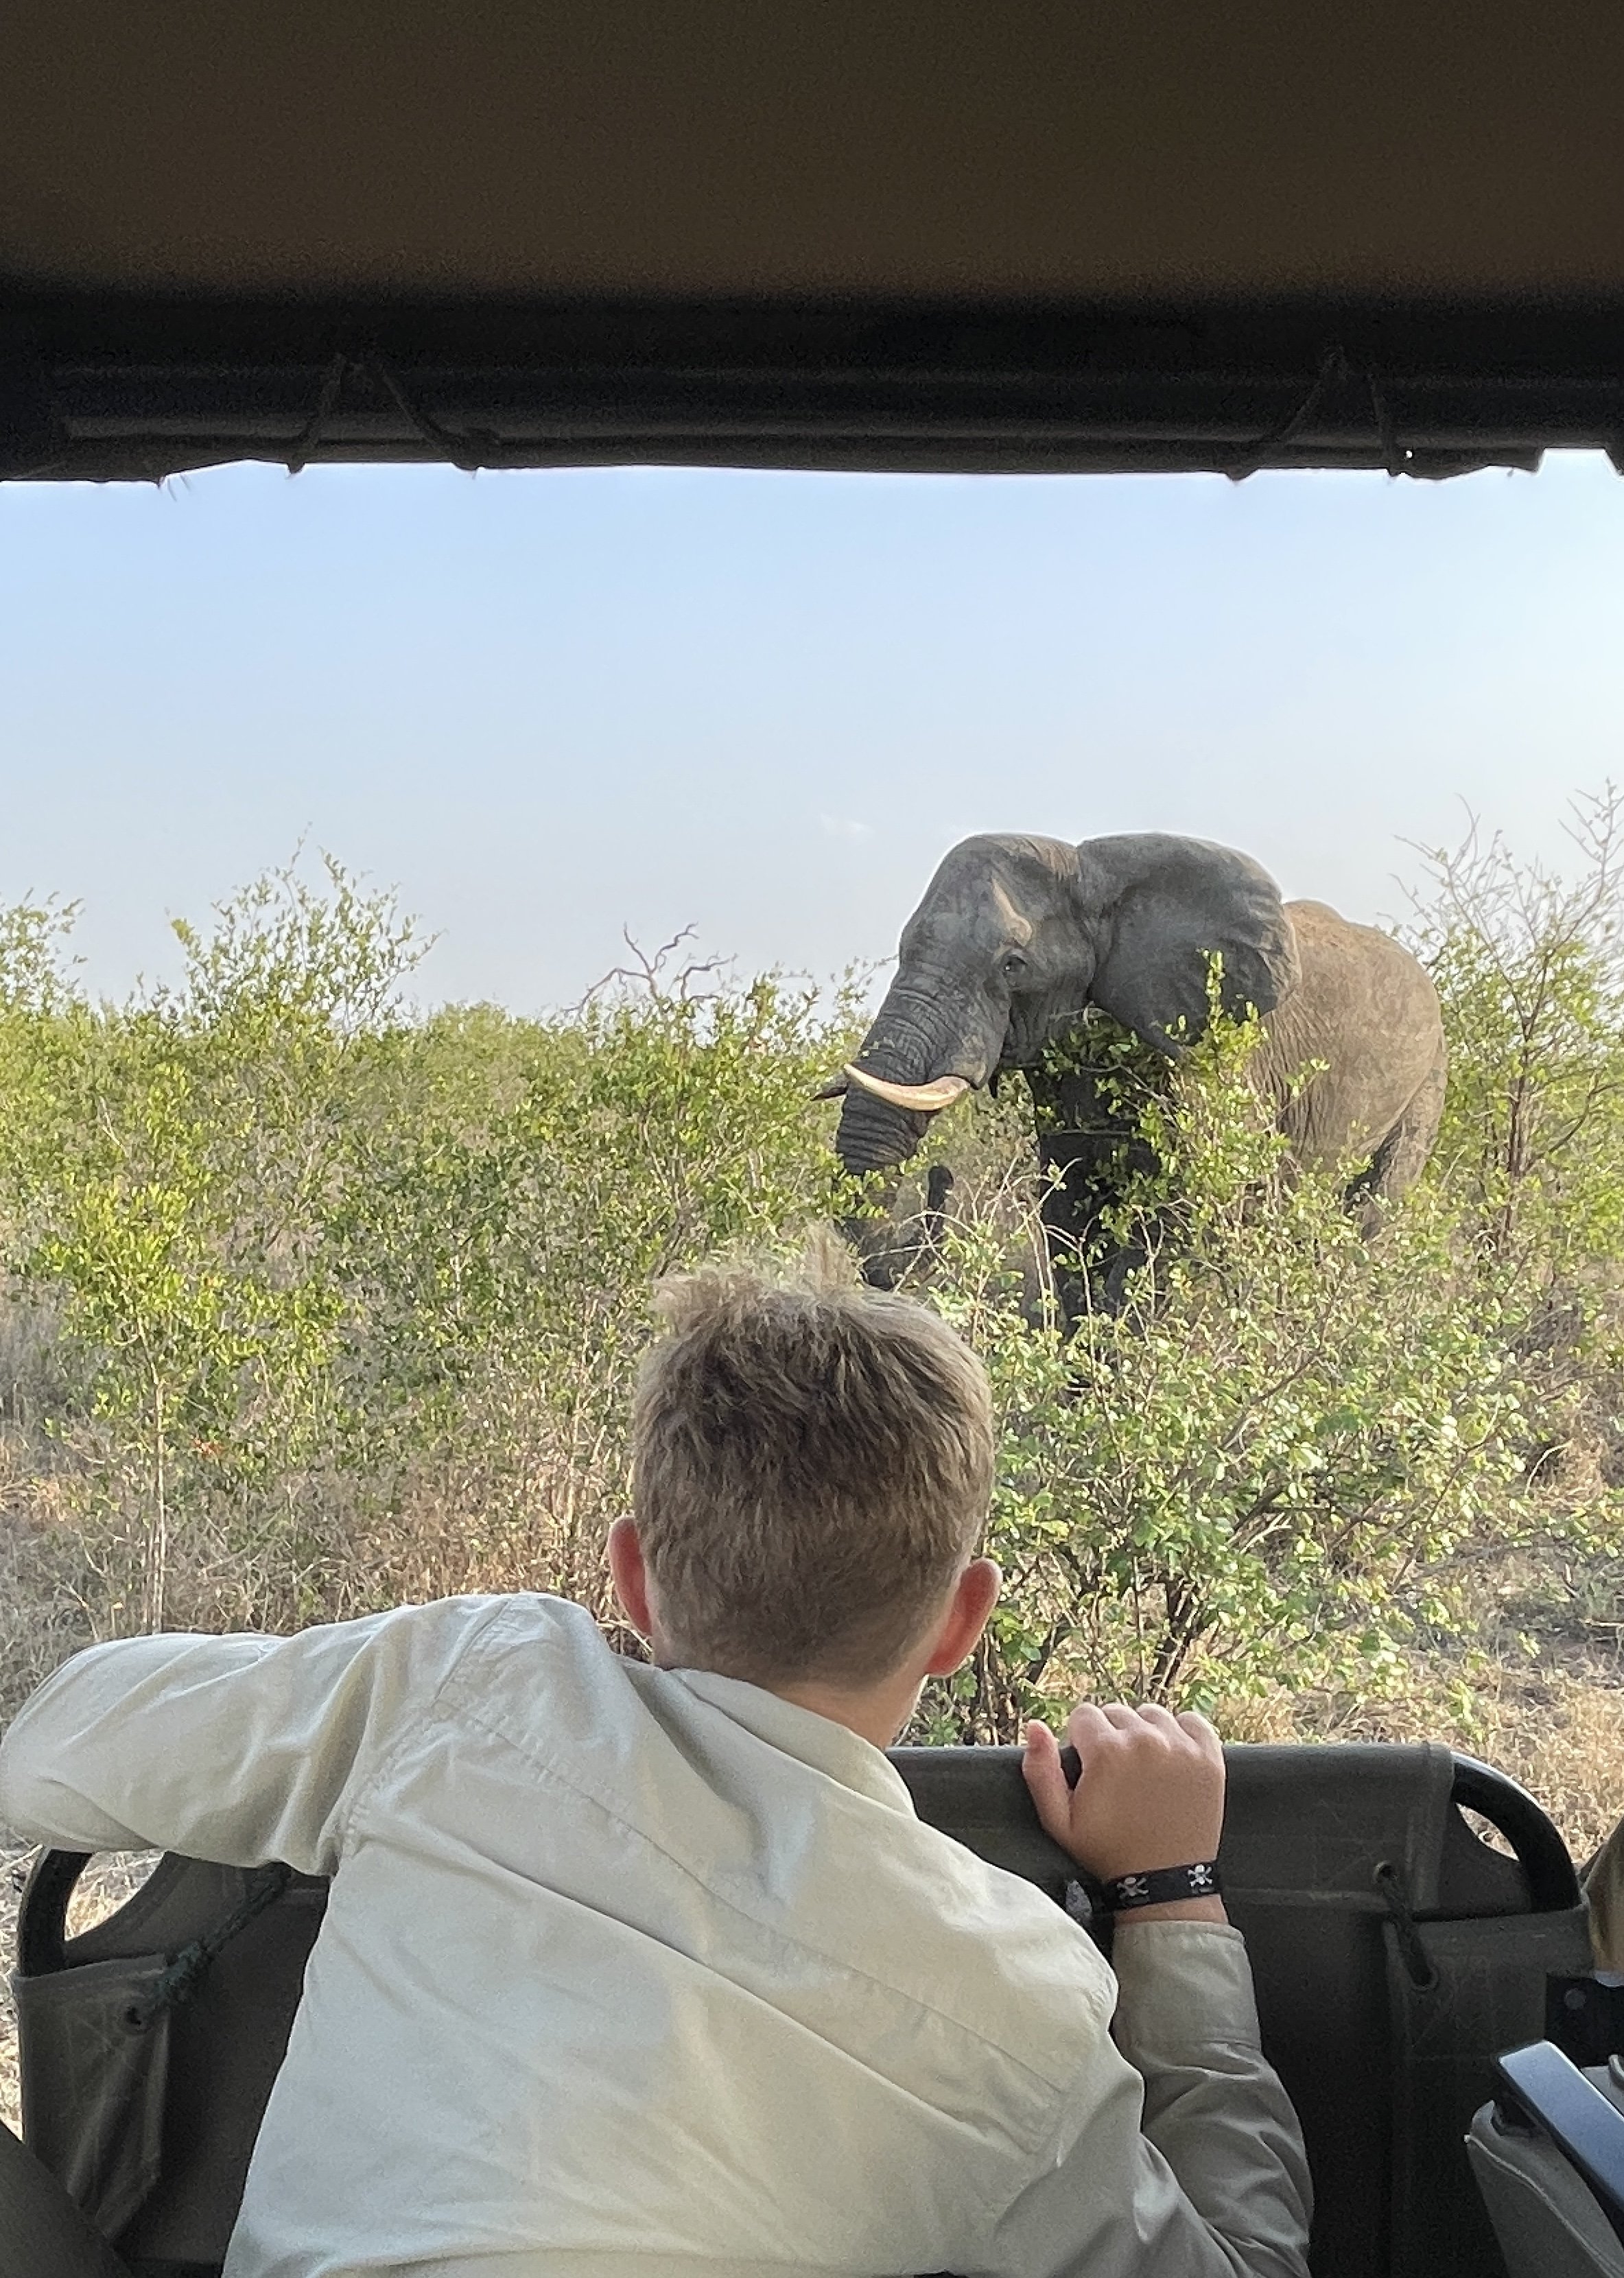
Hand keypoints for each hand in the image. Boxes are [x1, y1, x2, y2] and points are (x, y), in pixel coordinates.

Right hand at [1023, 1702, 1227, 1925]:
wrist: (1165, 1882)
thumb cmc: (1108, 1852)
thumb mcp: (1059, 1822)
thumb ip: (1040, 1771)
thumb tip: (1035, 1726)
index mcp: (1107, 1751)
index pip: (1084, 1715)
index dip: (1082, 1742)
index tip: (1091, 1768)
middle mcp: (1146, 1740)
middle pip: (1117, 1712)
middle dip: (1111, 1737)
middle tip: (1117, 1775)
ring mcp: (1182, 1747)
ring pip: (1151, 1714)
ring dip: (1144, 1732)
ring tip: (1144, 1767)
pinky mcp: (1210, 1756)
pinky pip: (1191, 1721)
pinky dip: (1181, 1733)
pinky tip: (1172, 1758)